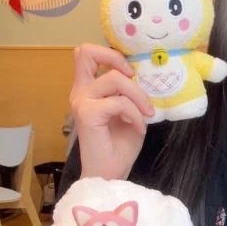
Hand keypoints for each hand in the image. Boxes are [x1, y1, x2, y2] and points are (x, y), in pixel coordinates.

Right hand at [70, 43, 154, 179]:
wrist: (110, 173)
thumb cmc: (120, 146)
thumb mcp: (130, 111)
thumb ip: (129, 92)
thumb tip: (144, 76)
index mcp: (88, 89)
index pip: (86, 54)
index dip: (110, 53)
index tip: (131, 72)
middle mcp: (81, 91)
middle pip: (87, 52)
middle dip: (117, 59)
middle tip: (135, 79)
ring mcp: (81, 101)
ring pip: (114, 79)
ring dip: (137, 96)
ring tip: (146, 115)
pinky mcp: (87, 114)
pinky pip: (119, 102)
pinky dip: (135, 114)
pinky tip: (139, 128)